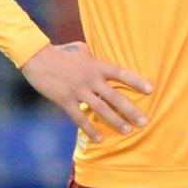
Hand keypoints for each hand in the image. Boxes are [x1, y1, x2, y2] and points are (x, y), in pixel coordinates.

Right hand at [20, 41, 152, 140]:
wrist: (36, 57)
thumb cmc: (61, 52)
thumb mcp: (80, 49)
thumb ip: (93, 56)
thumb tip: (99, 57)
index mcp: (97, 66)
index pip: (122, 74)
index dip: (137, 82)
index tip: (151, 90)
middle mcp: (91, 79)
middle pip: (115, 97)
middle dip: (131, 110)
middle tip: (144, 121)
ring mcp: (78, 90)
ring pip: (101, 109)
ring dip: (115, 121)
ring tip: (127, 131)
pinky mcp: (65, 100)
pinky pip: (79, 117)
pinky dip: (89, 128)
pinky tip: (99, 138)